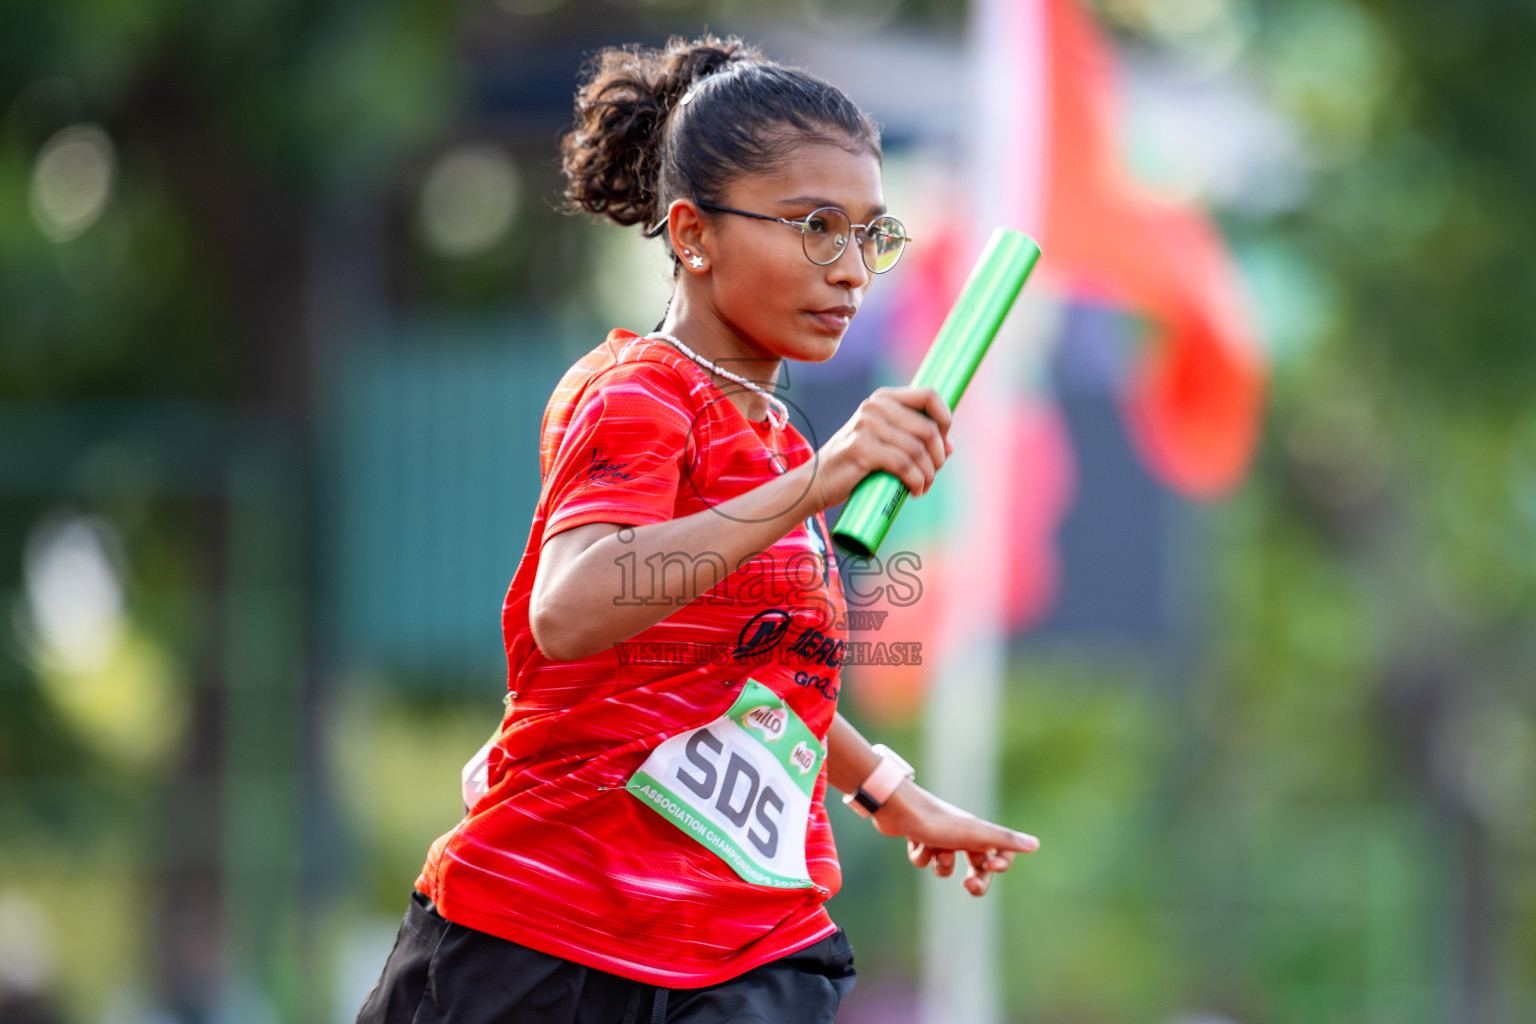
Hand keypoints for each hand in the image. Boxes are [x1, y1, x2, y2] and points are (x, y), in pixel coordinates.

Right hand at [810, 386, 953, 510]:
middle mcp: (875, 407)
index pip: (929, 395)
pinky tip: (914, 491)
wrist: (816, 483)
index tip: (943, 443)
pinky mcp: (862, 448)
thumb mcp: (885, 445)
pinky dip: (916, 481)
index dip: (945, 419)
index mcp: (883, 399)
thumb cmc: (854, 465)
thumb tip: (950, 446)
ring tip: (923, 487)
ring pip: (917, 450)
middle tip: (933, 475)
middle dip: (938, 456)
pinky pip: (904, 465)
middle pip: (928, 428)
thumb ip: (914, 441)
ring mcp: (867, 426)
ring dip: (928, 474)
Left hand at [871, 780, 1039, 896]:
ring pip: (946, 866)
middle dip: (975, 881)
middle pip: (976, 867)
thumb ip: (1005, 841)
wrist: (899, 807)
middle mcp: (961, 834)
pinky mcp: (919, 839)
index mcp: (978, 832)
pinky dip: (920, 855)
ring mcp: (939, 837)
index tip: (991, 866)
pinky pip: (924, 860)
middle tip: (968, 886)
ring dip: (940, 864)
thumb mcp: (975, 835)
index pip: (1001, 852)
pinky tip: (915, 842)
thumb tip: (1035, 844)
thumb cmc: (940, 821)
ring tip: (934, 849)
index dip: (1001, 863)